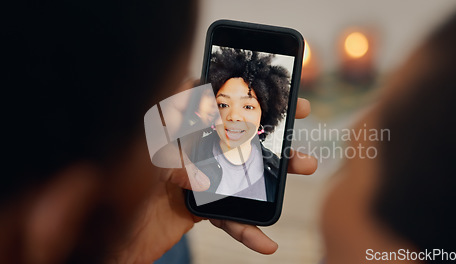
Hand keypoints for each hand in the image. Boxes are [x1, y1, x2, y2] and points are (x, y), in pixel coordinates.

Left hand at [112, 97, 316, 262]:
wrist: (115, 237)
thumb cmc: (122, 190)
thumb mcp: (145, 152)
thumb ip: (167, 135)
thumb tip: (199, 131)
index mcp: (179, 129)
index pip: (213, 99)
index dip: (243, 88)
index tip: (268, 83)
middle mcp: (194, 148)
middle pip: (239, 132)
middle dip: (272, 124)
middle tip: (300, 115)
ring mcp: (204, 176)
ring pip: (246, 171)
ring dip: (277, 172)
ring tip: (305, 166)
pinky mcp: (206, 206)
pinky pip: (232, 217)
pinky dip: (248, 230)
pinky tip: (266, 242)